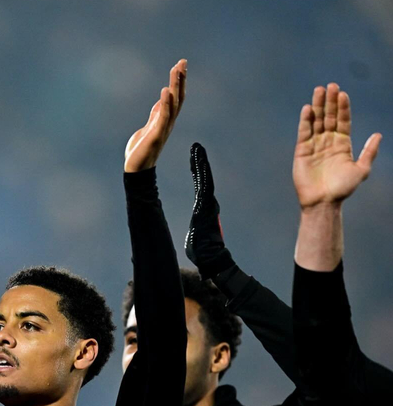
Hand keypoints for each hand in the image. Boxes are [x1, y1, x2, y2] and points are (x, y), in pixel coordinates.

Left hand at [124, 60, 186, 172]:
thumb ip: (155, 115)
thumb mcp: (148, 127)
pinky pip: (163, 116)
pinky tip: (165, 90)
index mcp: (164, 120)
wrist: (136, 171)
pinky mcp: (156, 135)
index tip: (179, 65)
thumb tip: (161, 101)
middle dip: (180, 79)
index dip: (178, 82)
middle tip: (182, 62)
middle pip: (178, 97)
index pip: (175, 98)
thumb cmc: (140, 151)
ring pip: (173, 104)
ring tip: (177, 69)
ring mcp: (163, 129)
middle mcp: (167, 123)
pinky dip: (165, 103)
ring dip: (175, 86)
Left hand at [185, 143, 233, 278]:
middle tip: (196, 146)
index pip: (200, 186)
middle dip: (199, 162)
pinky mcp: (206, 206)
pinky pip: (204, 185)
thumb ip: (198, 229)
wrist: (211, 259)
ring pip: (204, 179)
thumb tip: (197, 231)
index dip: (197, 172)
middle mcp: (208, 204)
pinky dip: (202, 172)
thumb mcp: (196, 236)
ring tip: (197, 147)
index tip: (194, 159)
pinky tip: (199, 160)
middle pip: (203, 178)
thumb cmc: (203, 252)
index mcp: (204, 209)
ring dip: (200, 162)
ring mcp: (208, 204)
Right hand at [293, 83, 381, 207]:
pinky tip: (308, 109)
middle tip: (331, 85)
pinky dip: (305, 121)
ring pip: (316, 121)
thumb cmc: (343, 189)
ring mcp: (314, 145)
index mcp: (343, 144)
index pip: (343, 121)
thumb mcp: (361, 170)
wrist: (323, 202)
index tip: (343, 94)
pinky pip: (304, 132)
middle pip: (329, 117)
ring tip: (319, 90)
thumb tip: (378, 135)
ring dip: (318, 106)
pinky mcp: (302, 151)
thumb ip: (369, 152)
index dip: (343, 107)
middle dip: (330, 101)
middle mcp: (328, 142)